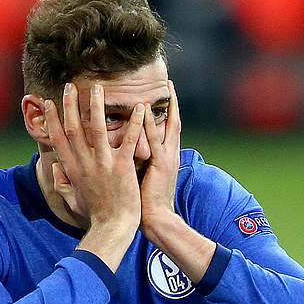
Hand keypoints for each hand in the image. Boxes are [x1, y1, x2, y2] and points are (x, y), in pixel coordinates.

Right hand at [43, 82, 146, 233]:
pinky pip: (129, 140)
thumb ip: (62, 184)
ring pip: (98, 128)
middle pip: (74, 127)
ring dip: (97, 106)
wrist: (112, 227)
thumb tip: (56, 170)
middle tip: (70, 86)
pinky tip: (139, 107)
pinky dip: (135, 123)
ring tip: (98, 88)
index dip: (52, 118)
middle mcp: (84, 163)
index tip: (49, 102)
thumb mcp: (72, 200)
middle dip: (70, 104)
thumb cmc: (95, 215)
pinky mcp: (123, 168)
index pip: (57, 138)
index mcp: (72, 169)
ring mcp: (103, 164)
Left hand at [139, 81, 182, 239]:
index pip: (167, 130)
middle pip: (173, 122)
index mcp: (167, 158)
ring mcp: (167, 158)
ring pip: (166, 126)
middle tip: (169, 83)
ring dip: (164, 106)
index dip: (167, 113)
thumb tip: (130, 154)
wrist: (157, 220)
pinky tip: (143, 108)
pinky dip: (148, 123)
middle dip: (173, 103)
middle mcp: (170, 155)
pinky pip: (153, 139)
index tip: (162, 97)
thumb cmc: (147, 204)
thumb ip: (140, 163)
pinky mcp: (159, 164)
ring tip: (163, 88)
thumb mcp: (145, 179)